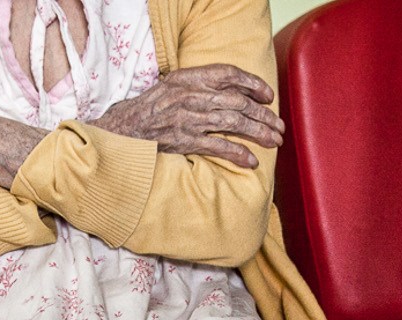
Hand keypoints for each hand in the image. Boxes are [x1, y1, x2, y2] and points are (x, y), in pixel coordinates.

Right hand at [89, 64, 282, 168]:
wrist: (122, 130)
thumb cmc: (150, 110)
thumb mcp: (173, 87)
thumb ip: (199, 86)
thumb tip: (232, 93)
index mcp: (188, 78)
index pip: (228, 74)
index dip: (252, 83)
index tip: (268, 96)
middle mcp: (190, 96)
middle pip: (238, 102)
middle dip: (263, 114)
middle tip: (279, 126)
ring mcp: (188, 119)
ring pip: (234, 123)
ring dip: (258, 133)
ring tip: (274, 141)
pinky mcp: (184, 141)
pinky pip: (218, 147)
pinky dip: (238, 154)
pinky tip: (252, 161)